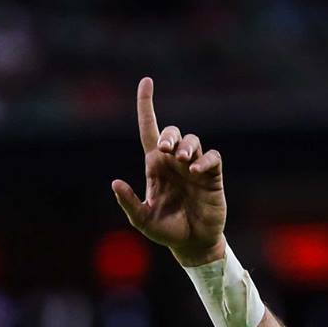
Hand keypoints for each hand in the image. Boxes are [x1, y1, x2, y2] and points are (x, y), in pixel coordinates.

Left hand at [110, 77, 226, 266]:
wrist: (192, 244)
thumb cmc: (166, 230)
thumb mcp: (142, 220)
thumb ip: (129, 203)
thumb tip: (115, 183)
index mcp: (155, 166)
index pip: (150, 128)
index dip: (147, 105)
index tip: (146, 82)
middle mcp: (174, 163)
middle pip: (172, 132)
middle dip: (170, 135)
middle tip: (166, 149)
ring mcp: (194, 168)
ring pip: (192, 141)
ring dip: (187, 147)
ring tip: (183, 161)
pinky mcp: (212, 176)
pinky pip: (212, 157)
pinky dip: (206, 159)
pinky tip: (196, 171)